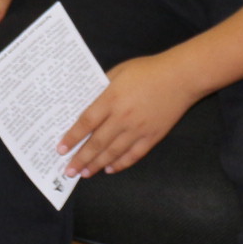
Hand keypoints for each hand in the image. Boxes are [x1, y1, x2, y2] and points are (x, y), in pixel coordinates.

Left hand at [60, 52, 202, 176]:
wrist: (181, 78)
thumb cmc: (148, 70)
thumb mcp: (119, 71)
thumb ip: (103, 88)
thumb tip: (89, 102)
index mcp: (111, 99)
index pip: (86, 122)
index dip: (72, 137)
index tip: (61, 149)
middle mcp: (122, 117)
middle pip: (97, 143)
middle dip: (81, 158)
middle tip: (68, 170)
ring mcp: (138, 130)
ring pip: (113, 152)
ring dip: (97, 165)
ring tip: (85, 173)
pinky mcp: (152, 137)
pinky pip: (133, 155)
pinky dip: (121, 164)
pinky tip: (110, 169)